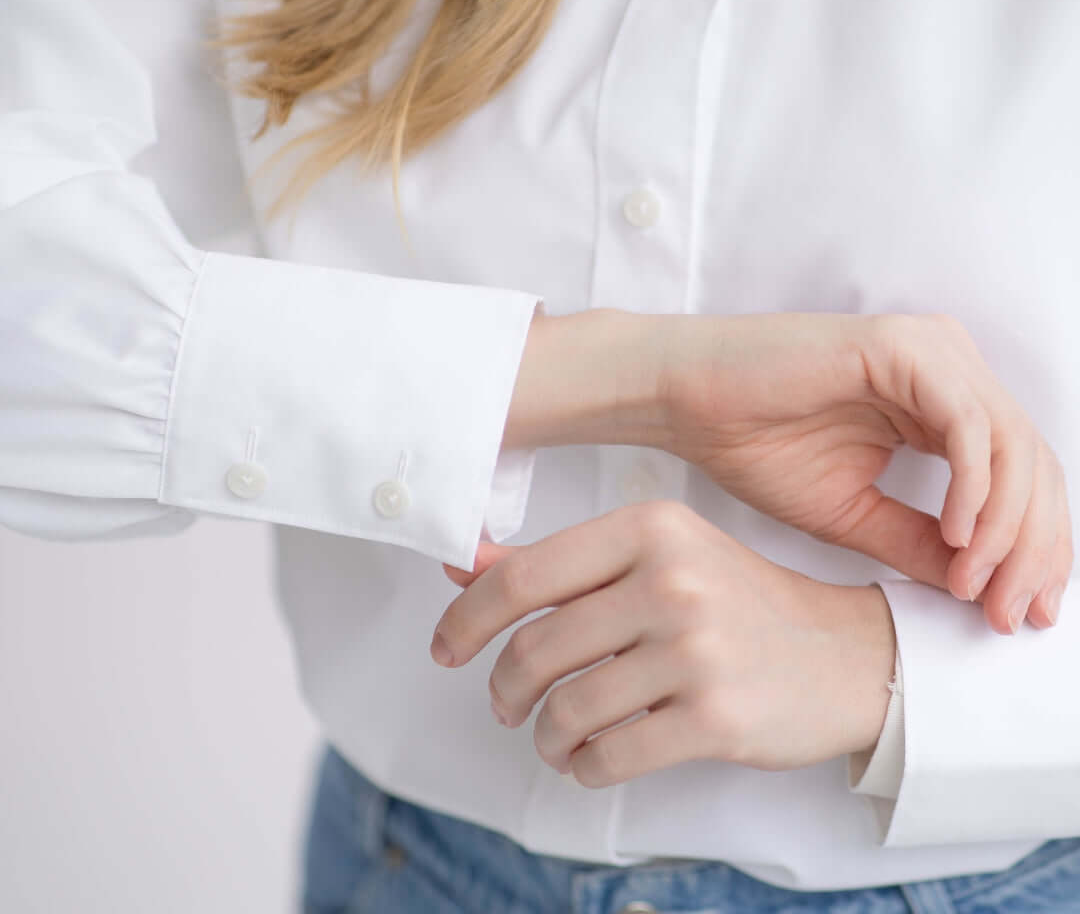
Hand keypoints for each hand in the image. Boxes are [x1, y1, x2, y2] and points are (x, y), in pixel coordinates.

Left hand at [432, 502, 896, 783]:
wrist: (845, 653)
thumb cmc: (735, 601)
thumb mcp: (653, 558)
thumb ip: (558, 563)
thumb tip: (462, 563)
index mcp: (650, 528)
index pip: (524, 575)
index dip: (468, 618)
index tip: (446, 647)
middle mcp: (672, 580)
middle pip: (536, 648)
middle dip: (504, 688)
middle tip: (504, 704)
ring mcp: (696, 649)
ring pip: (567, 708)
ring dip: (544, 734)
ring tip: (553, 735)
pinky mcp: (717, 717)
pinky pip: (610, 755)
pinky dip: (584, 766)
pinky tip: (591, 758)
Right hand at [657, 311, 1070, 633]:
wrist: (685, 400)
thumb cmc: (754, 444)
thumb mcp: (853, 514)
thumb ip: (919, 543)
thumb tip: (980, 590)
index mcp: (943, 404)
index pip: (1021, 477)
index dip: (1034, 550)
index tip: (1019, 614)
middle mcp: (950, 370)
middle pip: (1033, 464)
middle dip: (1033, 549)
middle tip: (1012, 613)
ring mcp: (930, 352)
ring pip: (1013, 445)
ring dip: (1007, 528)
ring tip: (977, 585)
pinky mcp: (902, 348)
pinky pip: (969, 424)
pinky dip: (973, 487)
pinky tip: (957, 536)